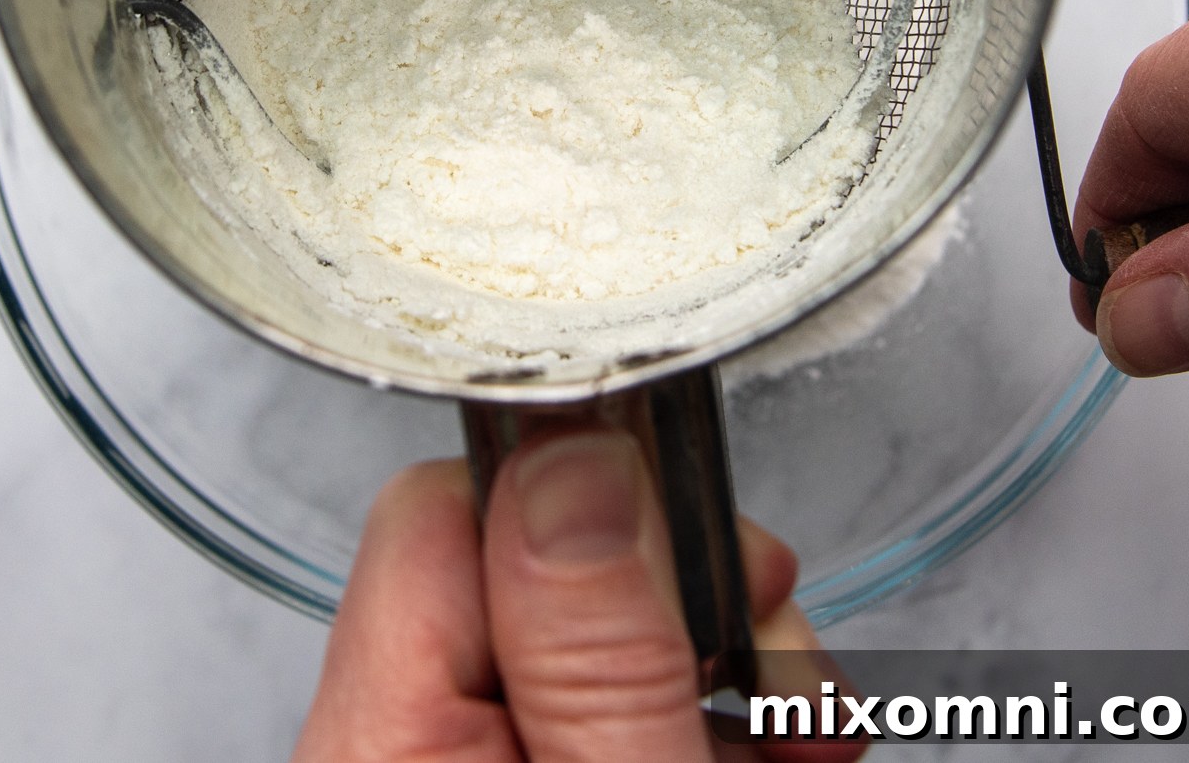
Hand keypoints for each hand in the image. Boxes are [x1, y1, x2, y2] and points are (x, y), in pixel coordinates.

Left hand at [292, 429, 865, 760]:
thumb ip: (593, 649)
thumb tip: (577, 456)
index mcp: (386, 745)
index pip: (444, 508)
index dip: (583, 497)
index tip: (697, 539)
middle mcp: (409, 745)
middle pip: (538, 558)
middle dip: (688, 588)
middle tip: (773, 659)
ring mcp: (476, 757)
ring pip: (601, 626)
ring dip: (728, 657)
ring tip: (801, 733)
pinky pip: (623, 695)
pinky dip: (716, 711)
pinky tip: (777, 749)